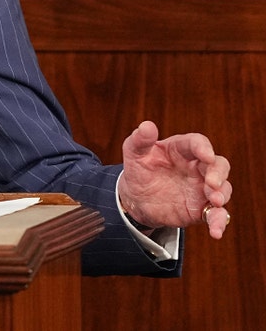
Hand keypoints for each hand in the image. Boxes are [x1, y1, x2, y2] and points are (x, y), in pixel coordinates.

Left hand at [119, 120, 231, 238]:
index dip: (203, 147)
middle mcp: (197, 167)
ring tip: (214, 201)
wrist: (136, 198)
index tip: (205, 154)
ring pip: (223, 189)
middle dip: (218, 173)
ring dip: (222, 195)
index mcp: (181, 149)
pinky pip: (216, 214)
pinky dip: (219, 222)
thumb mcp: (134, 153)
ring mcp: (202, 188)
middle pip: (218, 165)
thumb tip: (146, 125)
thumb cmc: (138, 169)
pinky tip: (215, 231)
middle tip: (211, 183)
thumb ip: (140, 140)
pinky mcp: (201, 208)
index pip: (198, 143)